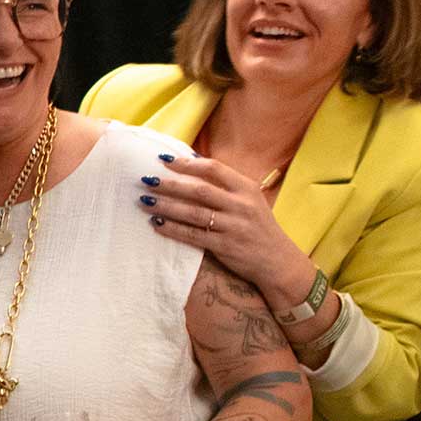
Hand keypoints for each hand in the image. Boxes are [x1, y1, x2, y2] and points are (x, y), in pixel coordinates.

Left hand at [140, 155, 316, 307]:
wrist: (277, 260)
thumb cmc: (256, 226)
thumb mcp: (249, 200)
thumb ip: (225, 185)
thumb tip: (191, 161)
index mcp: (247, 189)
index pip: (214, 169)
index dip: (187, 164)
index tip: (163, 160)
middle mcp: (241, 205)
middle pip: (200, 191)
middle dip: (170, 184)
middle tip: (146, 180)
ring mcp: (233, 226)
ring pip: (193, 213)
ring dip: (166, 206)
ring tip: (144, 201)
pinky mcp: (225, 246)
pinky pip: (193, 235)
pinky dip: (172, 228)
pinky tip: (156, 223)